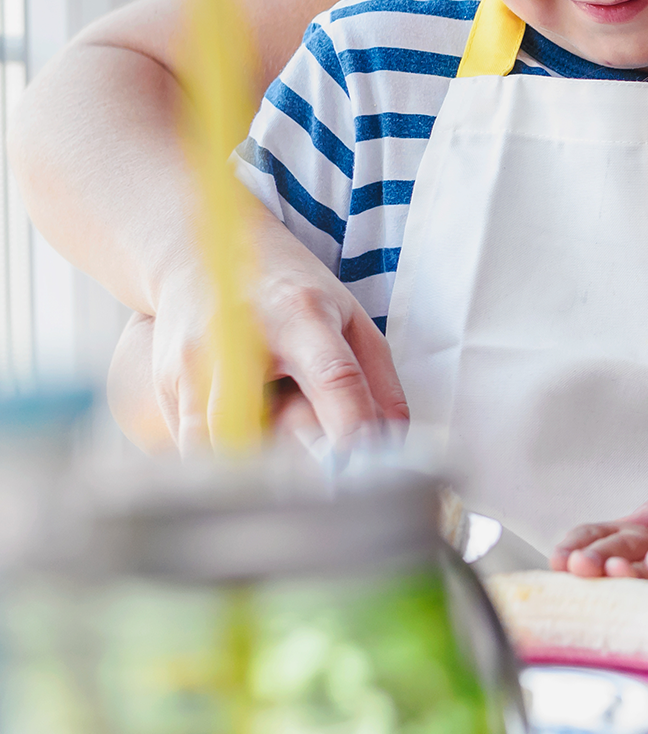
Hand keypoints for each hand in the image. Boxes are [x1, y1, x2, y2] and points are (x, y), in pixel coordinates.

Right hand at [149, 226, 407, 451]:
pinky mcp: (166, 383)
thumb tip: (395, 442)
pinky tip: (241, 447)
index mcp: (304, 317)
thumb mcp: (349, 318)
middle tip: (320, 481)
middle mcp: (244, 337)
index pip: (333, 375)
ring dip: (249, 469)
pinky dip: (219, 461)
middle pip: (260, 423)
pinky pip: (193, 448)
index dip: (350, 424)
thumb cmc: (290, 293)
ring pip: (218, 445)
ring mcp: (196, 361)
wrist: (198, 251)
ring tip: (276, 468)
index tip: (365, 464)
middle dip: (289, 464)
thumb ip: (378, 380)